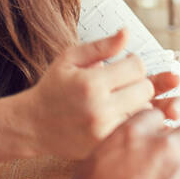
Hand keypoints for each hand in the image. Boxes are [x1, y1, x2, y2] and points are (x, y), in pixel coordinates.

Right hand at [24, 29, 179, 160]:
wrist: (33, 124)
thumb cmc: (54, 86)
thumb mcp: (71, 58)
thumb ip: (102, 46)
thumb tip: (127, 31)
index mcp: (91, 83)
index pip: (137, 67)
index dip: (133, 63)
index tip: (122, 66)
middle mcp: (100, 109)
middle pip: (146, 90)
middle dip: (138, 83)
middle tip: (122, 84)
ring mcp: (104, 132)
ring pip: (145, 112)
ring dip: (138, 104)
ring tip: (119, 101)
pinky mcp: (106, 147)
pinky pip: (135, 130)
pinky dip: (132, 122)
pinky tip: (117, 116)